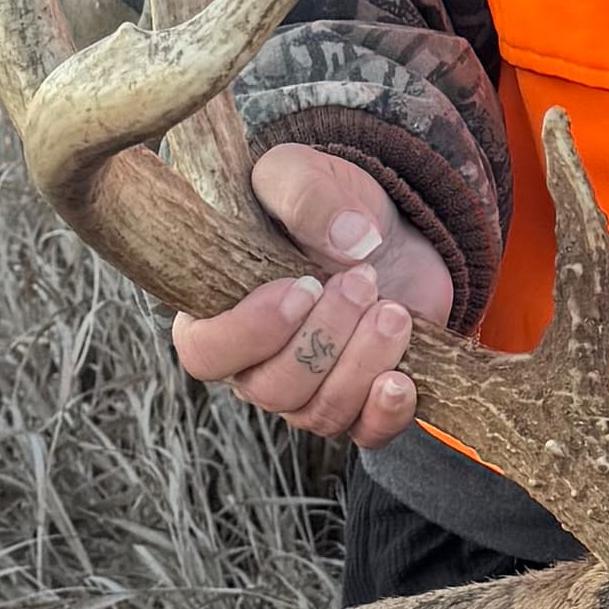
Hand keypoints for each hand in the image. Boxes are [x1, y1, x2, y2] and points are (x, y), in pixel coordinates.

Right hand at [170, 144, 457, 444]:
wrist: (386, 223)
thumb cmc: (324, 202)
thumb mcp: (304, 174)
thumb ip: (307, 194)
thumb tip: (349, 241)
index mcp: (218, 310)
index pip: (205, 353)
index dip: (249, 333)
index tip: (301, 287)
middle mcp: (255, 362)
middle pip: (271, 389)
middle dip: (324, 338)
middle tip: (363, 280)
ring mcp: (308, 388)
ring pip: (319, 412)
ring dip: (361, 363)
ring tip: (392, 311)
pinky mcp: (360, 398)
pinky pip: (364, 434)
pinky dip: (386, 413)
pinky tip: (403, 379)